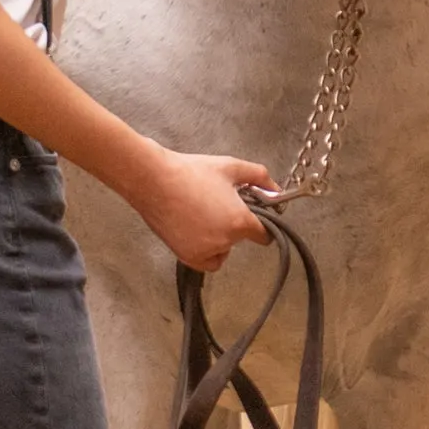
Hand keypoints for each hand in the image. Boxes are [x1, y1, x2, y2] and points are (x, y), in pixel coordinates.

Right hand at [133, 149, 273, 271]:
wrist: (153, 180)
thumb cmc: (190, 172)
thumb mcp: (230, 167)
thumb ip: (260, 177)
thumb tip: (275, 188)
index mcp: (239, 221)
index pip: (264, 235)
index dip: (261, 225)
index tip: (254, 218)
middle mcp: (224, 241)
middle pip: (240, 239)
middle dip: (233, 224)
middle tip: (218, 204)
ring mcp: (205, 251)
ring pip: (223, 250)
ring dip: (219, 238)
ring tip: (202, 214)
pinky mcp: (187, 257)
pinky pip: (206, 261)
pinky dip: (206, 250)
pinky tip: (196, 229)